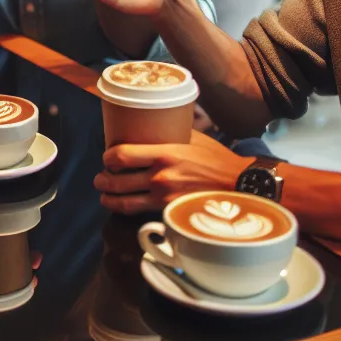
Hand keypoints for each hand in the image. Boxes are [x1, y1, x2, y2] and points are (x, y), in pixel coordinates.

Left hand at [94, 137, 253, 214]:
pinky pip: (142, 213)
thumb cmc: (219, 160)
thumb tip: (156, 127)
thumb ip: (172, 135)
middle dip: (102, 181)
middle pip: (116, 181)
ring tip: (105, 196)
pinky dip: (130, 210)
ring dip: (109, 200)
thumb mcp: (194, 138)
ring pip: (124, 203)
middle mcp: (160, 177)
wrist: (241, 186)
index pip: (121, 156)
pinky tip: (127, 207)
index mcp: (164, 154)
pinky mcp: (170, 213)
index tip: (107, 157)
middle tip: (100, 179)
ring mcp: (164, 198)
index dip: (107, 158)